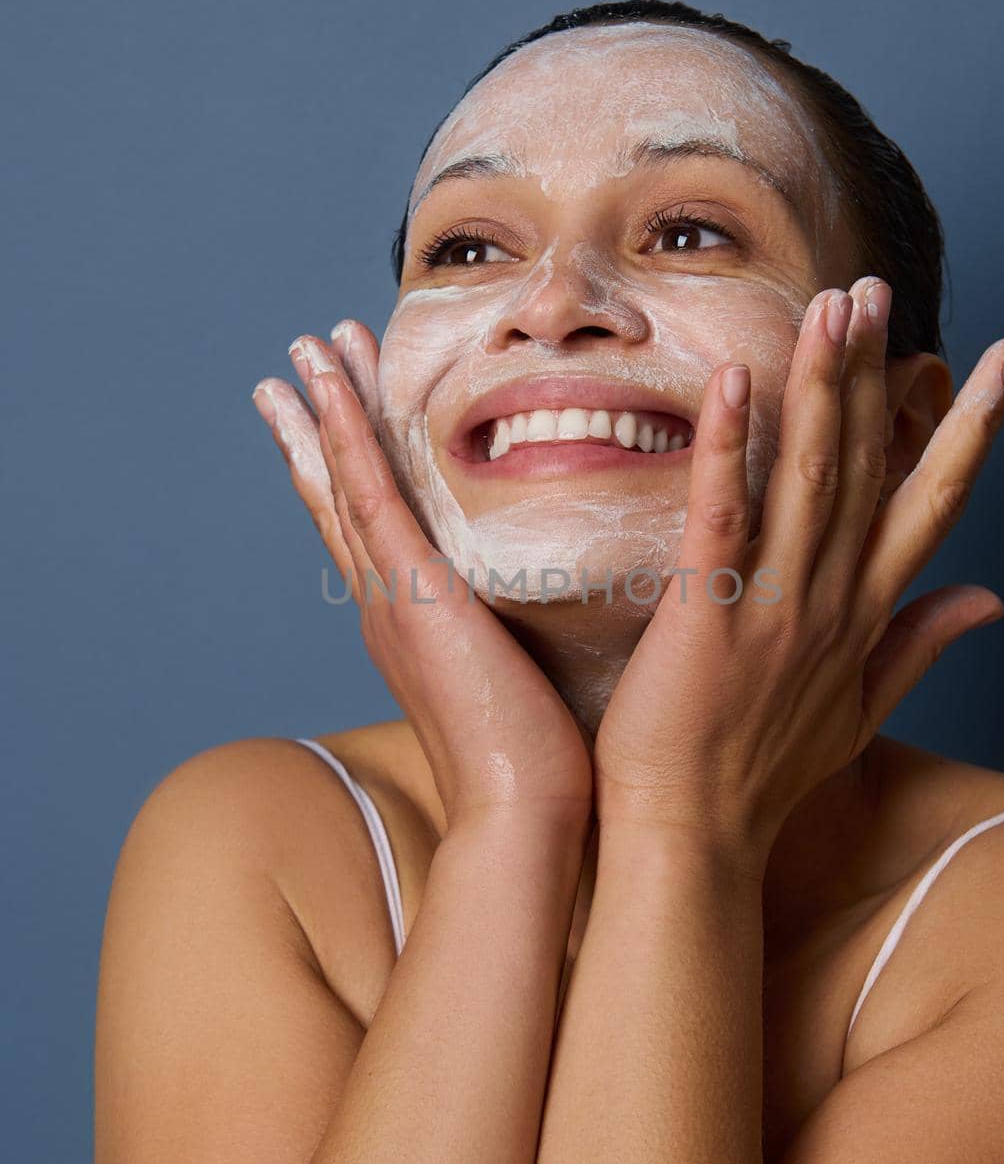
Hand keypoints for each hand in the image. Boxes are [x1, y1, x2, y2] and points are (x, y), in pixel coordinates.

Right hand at [252, 320, 592, 834]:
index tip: (336, 410)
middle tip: (295, 362)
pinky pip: (371, 501)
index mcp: (411, 623)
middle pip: (341, 497)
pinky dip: (345, 442)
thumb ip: (518, 635)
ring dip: (323, 413)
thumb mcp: (522, 678)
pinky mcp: (412, 596)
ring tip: (301, 352)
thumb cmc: (535, 760)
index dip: (348, 467)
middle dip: (317, 426)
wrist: (523, 812)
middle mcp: (386, 604)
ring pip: (346, 485)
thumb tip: (548, 609)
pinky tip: (329, 392)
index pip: (373, 527)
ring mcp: (391, 598)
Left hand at [593, 277, 1003, 878]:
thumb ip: (922, 645)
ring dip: (826, 388)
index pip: (931, 503)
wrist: (694, 837)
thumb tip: (989, 598)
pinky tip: (732, 380)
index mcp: (863, 615)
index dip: (971, 428)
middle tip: (879, 287)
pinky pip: (722, 519)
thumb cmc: (764, 774)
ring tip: (835, 307)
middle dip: (881, 373)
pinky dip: (730, 448)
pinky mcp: (706, 616)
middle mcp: (830, 600)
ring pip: (811, 477)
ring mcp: (772, 607)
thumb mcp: (861, 710)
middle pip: (871, 469)